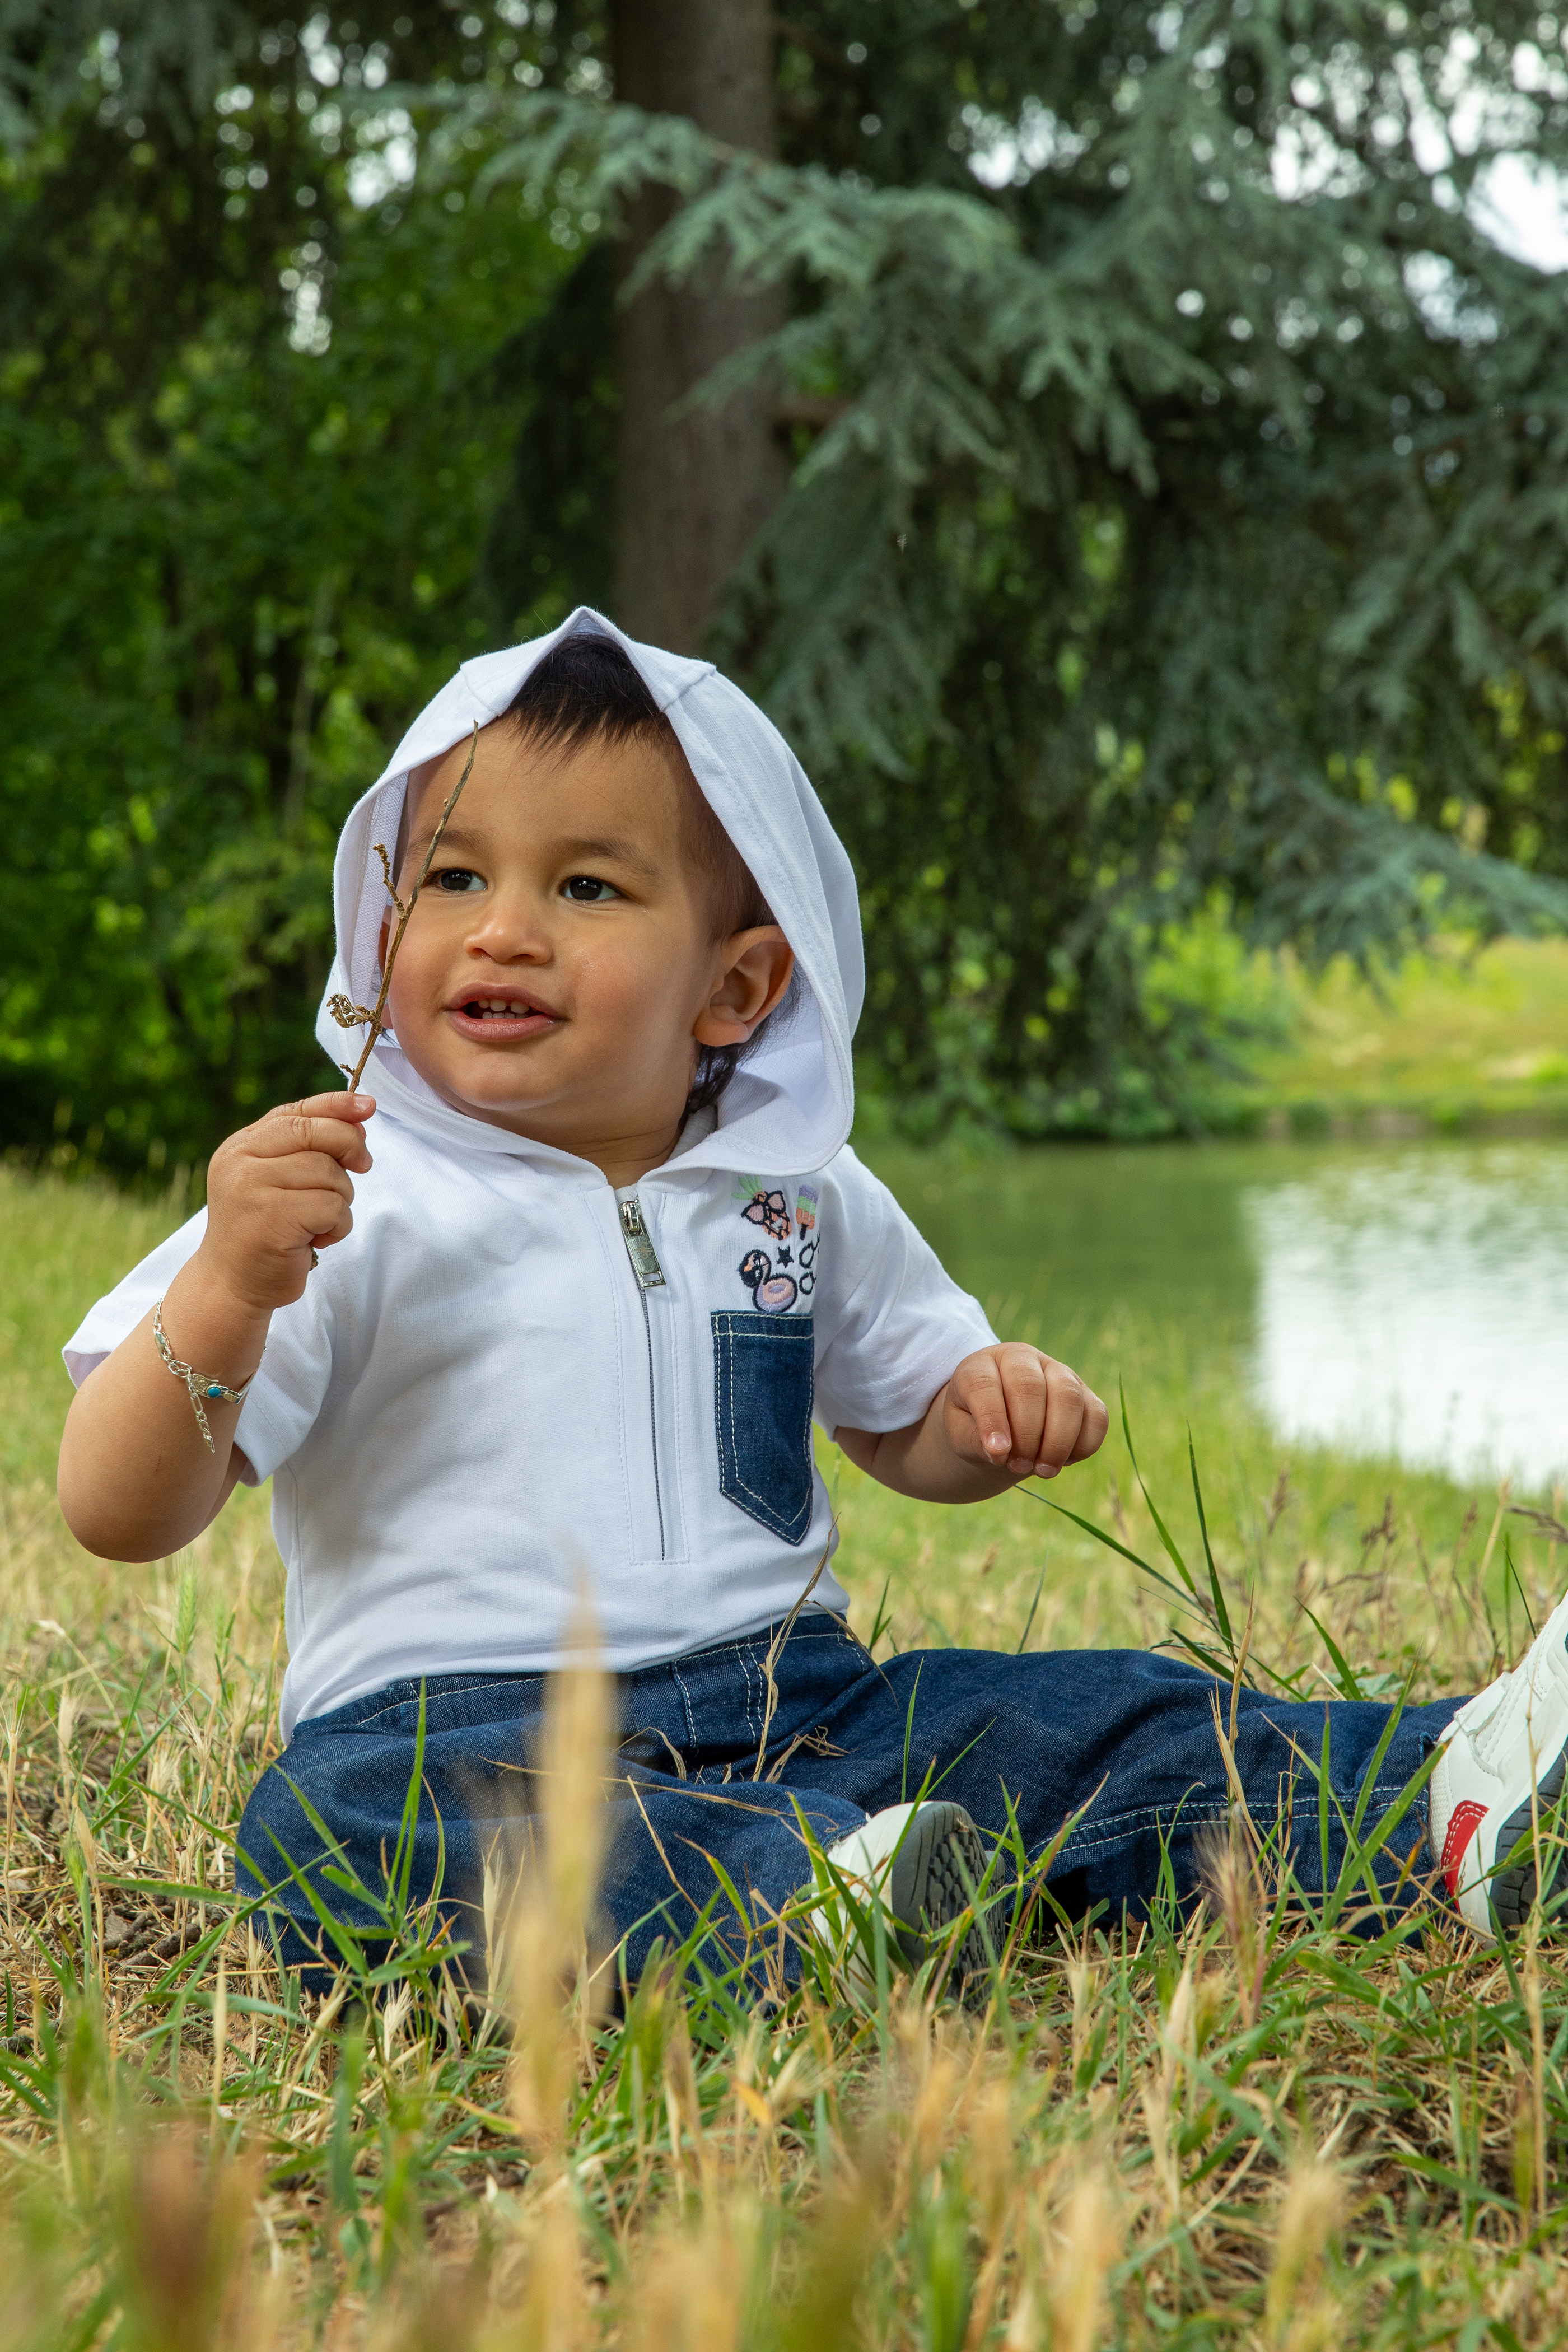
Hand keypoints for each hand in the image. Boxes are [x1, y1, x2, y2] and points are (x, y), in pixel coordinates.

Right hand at [199, 1092, 375, 1312]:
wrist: (233, 1285)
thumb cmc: (266, 1231)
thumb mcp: (280, 1181)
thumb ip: (309, 1149)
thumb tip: (359, 1122)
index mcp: (241, 1146)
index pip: (293, 1112)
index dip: (335, 1106)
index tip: (369, 1106)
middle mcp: (240, 1162)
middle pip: (313, 1133)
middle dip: (349, 1147)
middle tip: (363, 1166)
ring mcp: (251, 1188)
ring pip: (328, 1172)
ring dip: (342, 1198)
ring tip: (321, 1220)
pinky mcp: (271, 1219)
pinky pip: (331, 1206)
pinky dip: (338, 1225)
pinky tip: (318, 1239)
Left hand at [943, 1343, 1107, 1480]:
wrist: (1000, 1428)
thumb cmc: (973, 1428)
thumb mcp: (960, 1434)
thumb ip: (972, 1440)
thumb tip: (999, 1452)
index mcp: (981, 1365)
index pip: (984, 1384)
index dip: (992, 1420)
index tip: (997, 1454)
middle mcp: (1021, 1359)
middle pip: (1030, 1386)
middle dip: (1027, 1434)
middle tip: (1019, 1467)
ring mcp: (1057, 1372)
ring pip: (1068, 1396)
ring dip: (1058, 1441)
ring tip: (1043, 1470)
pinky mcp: (1084, 1393)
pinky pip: (1097, 1415)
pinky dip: (1084, 1444)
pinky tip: (1064, 1461)